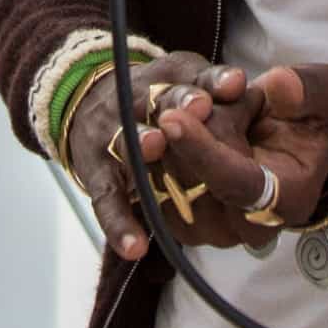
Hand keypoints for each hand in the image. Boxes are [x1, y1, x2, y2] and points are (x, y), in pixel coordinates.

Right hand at [61, 51, 264, 262]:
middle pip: (156, 103)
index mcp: (166, 81)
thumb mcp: (184, 79)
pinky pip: (106, 200)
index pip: (190, 79)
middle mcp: (136, 104)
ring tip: (154, 147)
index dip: (209, 84)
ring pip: (126, 141)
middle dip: (178, 107)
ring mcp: (113, 137)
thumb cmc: (156, 97)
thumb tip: (239, 83)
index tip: (228, 89)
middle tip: (199, 109)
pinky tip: (135, 248)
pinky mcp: (96, 173)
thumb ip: (214, 85)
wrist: (87, 101)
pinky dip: (119, 224)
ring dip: (141, 144)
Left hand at [154, 62, 327, 233]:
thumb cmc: (306, 119)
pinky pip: (148, 184)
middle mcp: (246, 228)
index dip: (204, 152)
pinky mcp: (178, 220)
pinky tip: (182, 127)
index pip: (238, 185)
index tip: (173, 116)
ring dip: (174, 137)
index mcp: (289, 200)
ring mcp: (208, 230)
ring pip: (164, 183)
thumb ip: (311, 87)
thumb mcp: (327, 92)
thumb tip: (280, 86)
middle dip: (194, 129)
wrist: (284, 142)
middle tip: (219, 99)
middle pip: (193, 182)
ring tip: (209, 113)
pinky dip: (157, 148)